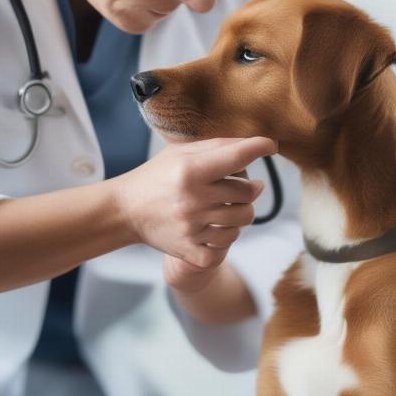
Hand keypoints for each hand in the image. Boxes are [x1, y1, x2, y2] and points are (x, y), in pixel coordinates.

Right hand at [110, 136, 275, 269]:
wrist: (125, 211)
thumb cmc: (157, 176)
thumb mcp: (181, 151)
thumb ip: (218, 145)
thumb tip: (256, 146)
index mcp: (191, 171)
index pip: (238, 157)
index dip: (260, 147)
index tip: (270, 146)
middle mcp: (193, 199)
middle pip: (248, 193)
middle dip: (250, 186)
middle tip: (241, 184)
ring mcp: (192, 228)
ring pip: (244, 220)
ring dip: (242, 211)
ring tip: (230, 205)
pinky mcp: (190, 250)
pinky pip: (226, 246)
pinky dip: (226, 236)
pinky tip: (217, 227)